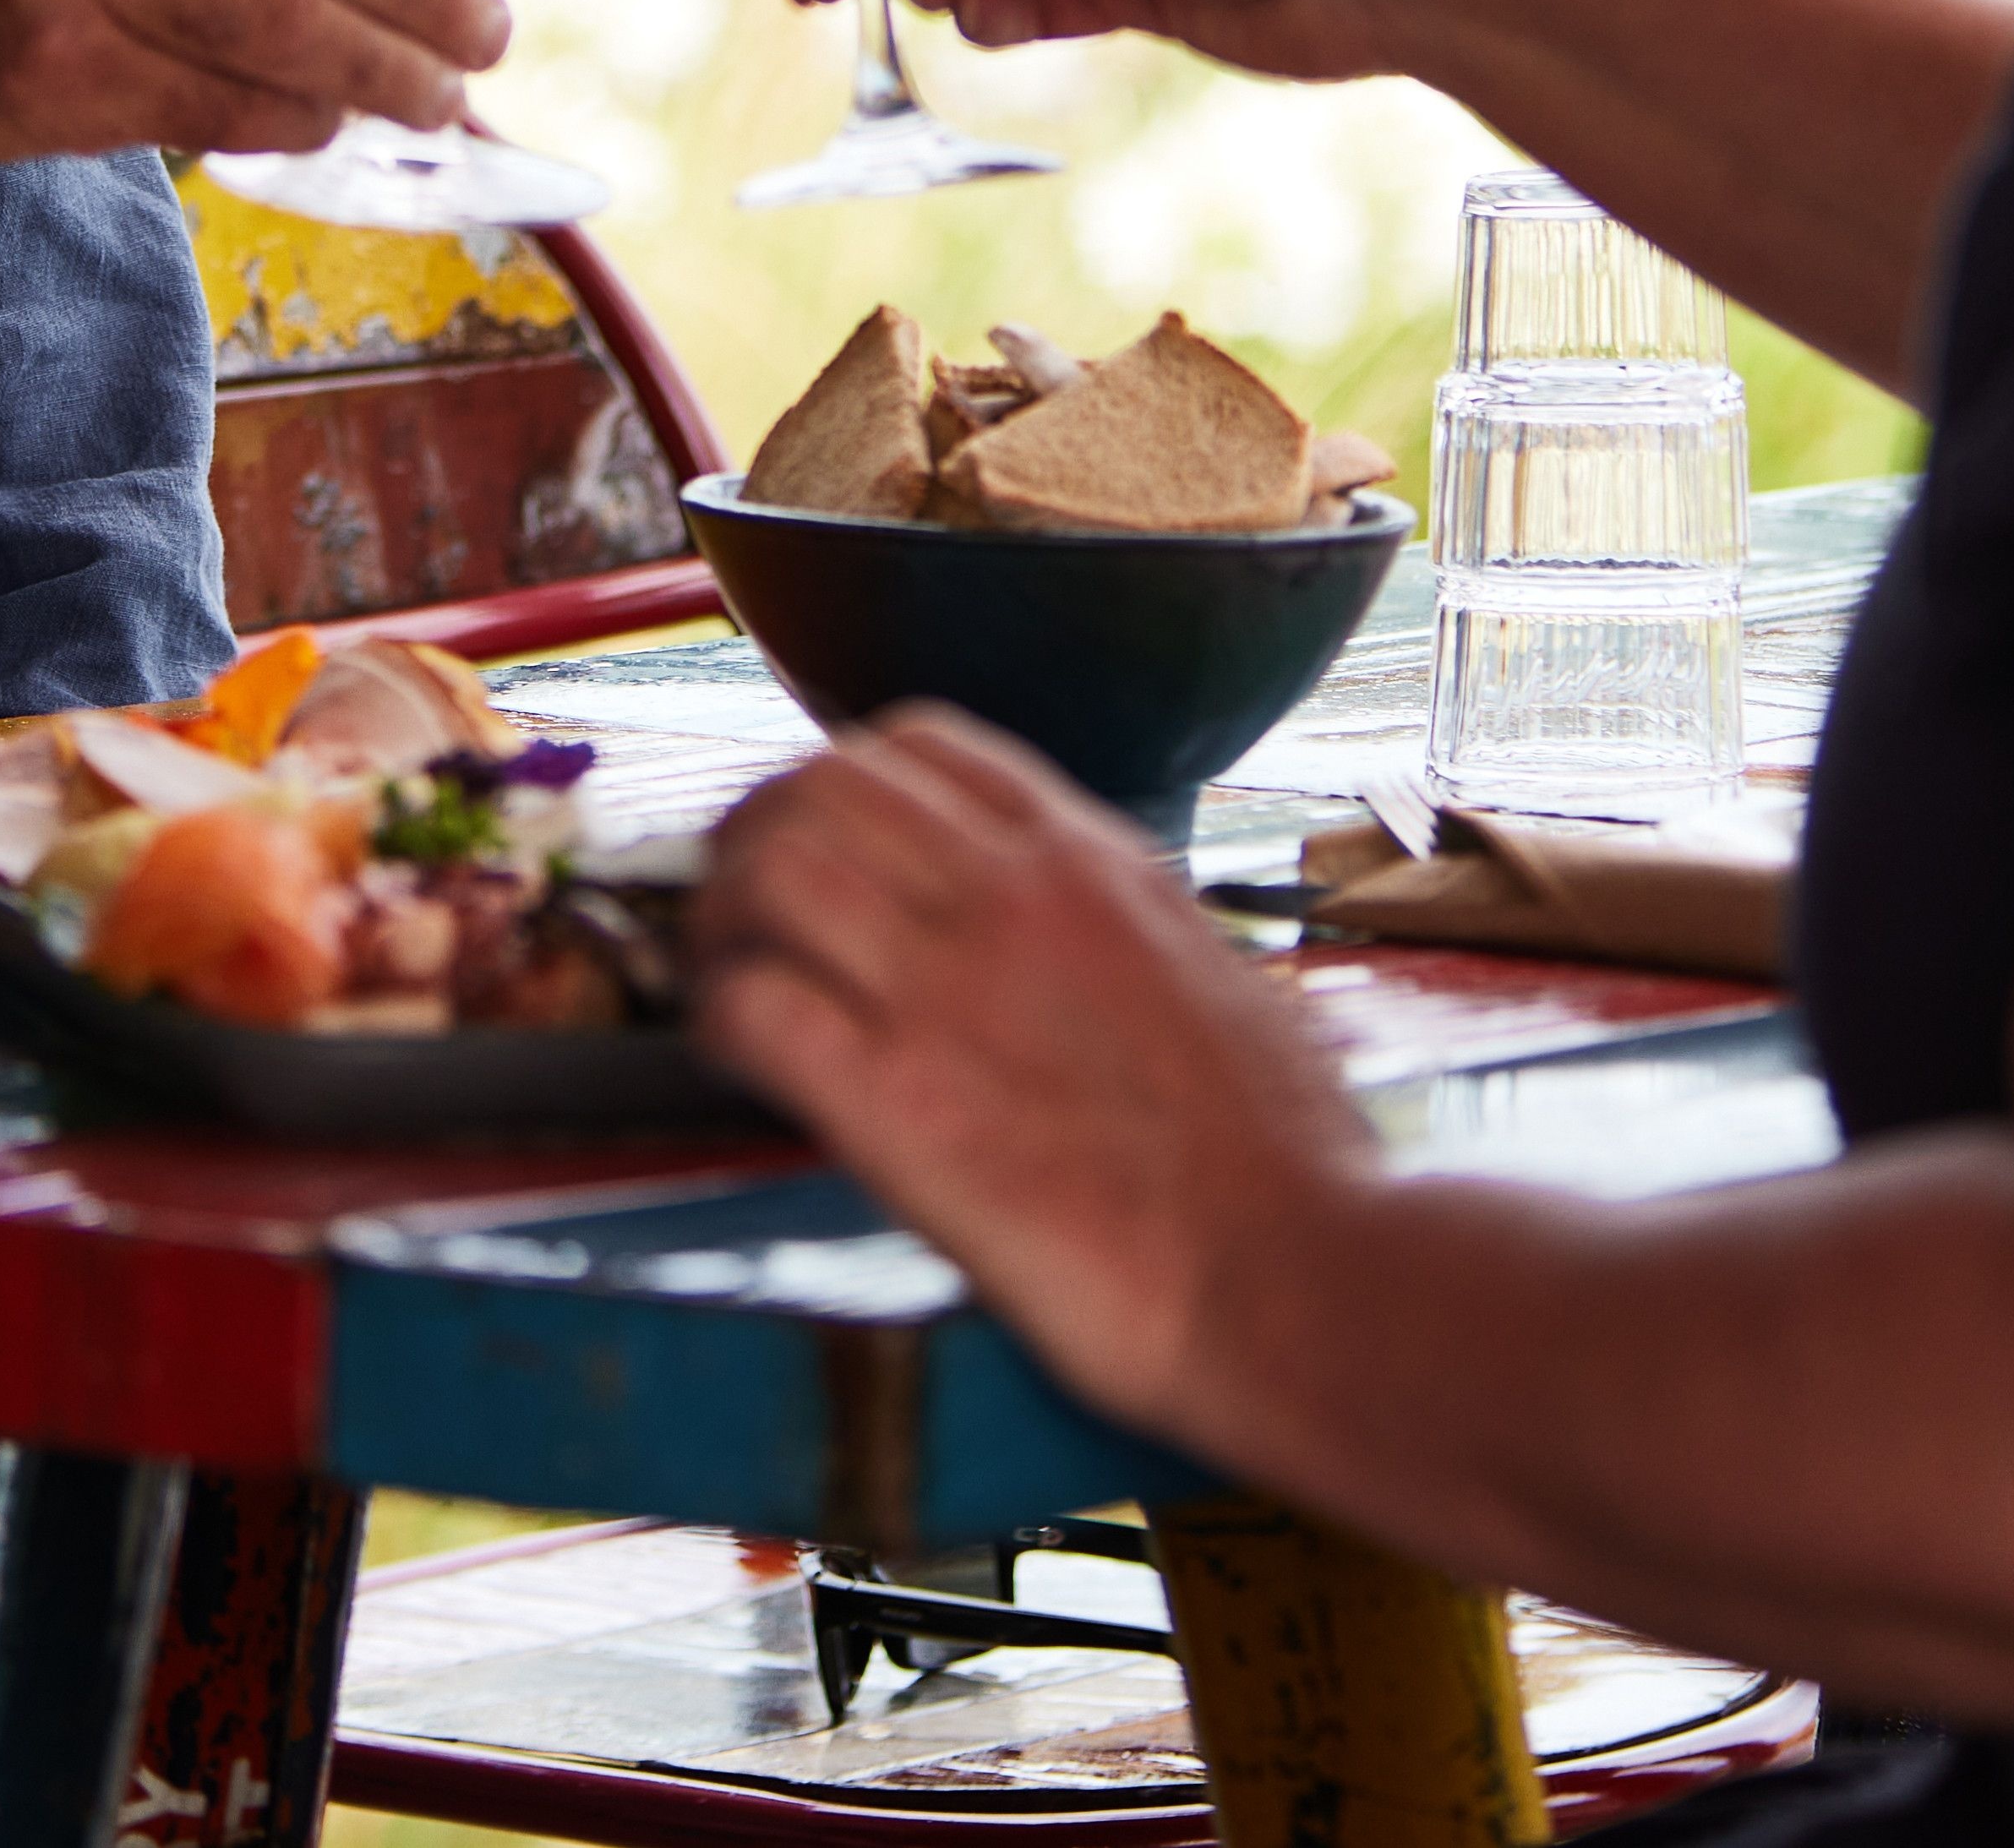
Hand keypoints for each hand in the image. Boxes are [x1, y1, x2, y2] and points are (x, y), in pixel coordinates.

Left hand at [687, 708, 1376, 1438]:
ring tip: (718, 974)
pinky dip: (714, 1016)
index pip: (921, 742)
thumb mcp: (1212, 975)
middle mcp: (1010, 896)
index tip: (818, 834)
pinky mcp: (899, 1103)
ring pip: (768, 869)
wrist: (1299, 1271)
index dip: (839, 777)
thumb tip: (1076, 945)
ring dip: (716, 916)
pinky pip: (754, 1007)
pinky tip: (727, 1053)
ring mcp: (947, 990)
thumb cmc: (1285, 1159)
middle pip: (819, 785)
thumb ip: (1119, 932)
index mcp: (1090, 860)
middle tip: (731, 902)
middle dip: (752, 830)